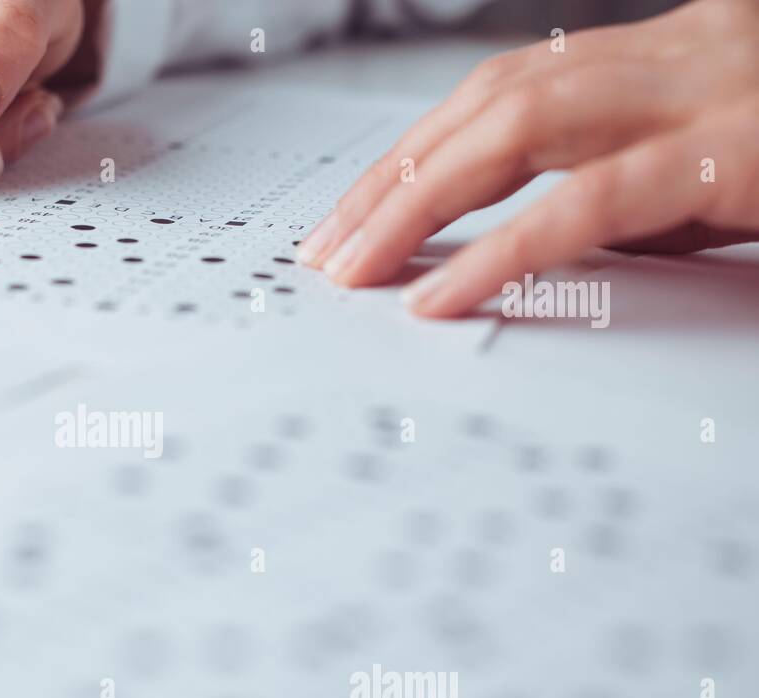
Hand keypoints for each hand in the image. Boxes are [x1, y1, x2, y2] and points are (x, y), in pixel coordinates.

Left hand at [297, 0, 758, 316]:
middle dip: (395, 177)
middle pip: (492, 101)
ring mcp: (711, 93)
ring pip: (521, 127)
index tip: (354, 214)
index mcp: (670, 55)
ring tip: (355, 269)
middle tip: (327, 253)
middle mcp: (681, 55)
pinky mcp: (741, 152)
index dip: (418, 149)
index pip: (506, 89)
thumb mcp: (721, 170)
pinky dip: (504, 249)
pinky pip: (592, 203)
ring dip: (421, 200)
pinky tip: (441, 295)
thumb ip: (638, 193)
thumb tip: (534, 242)